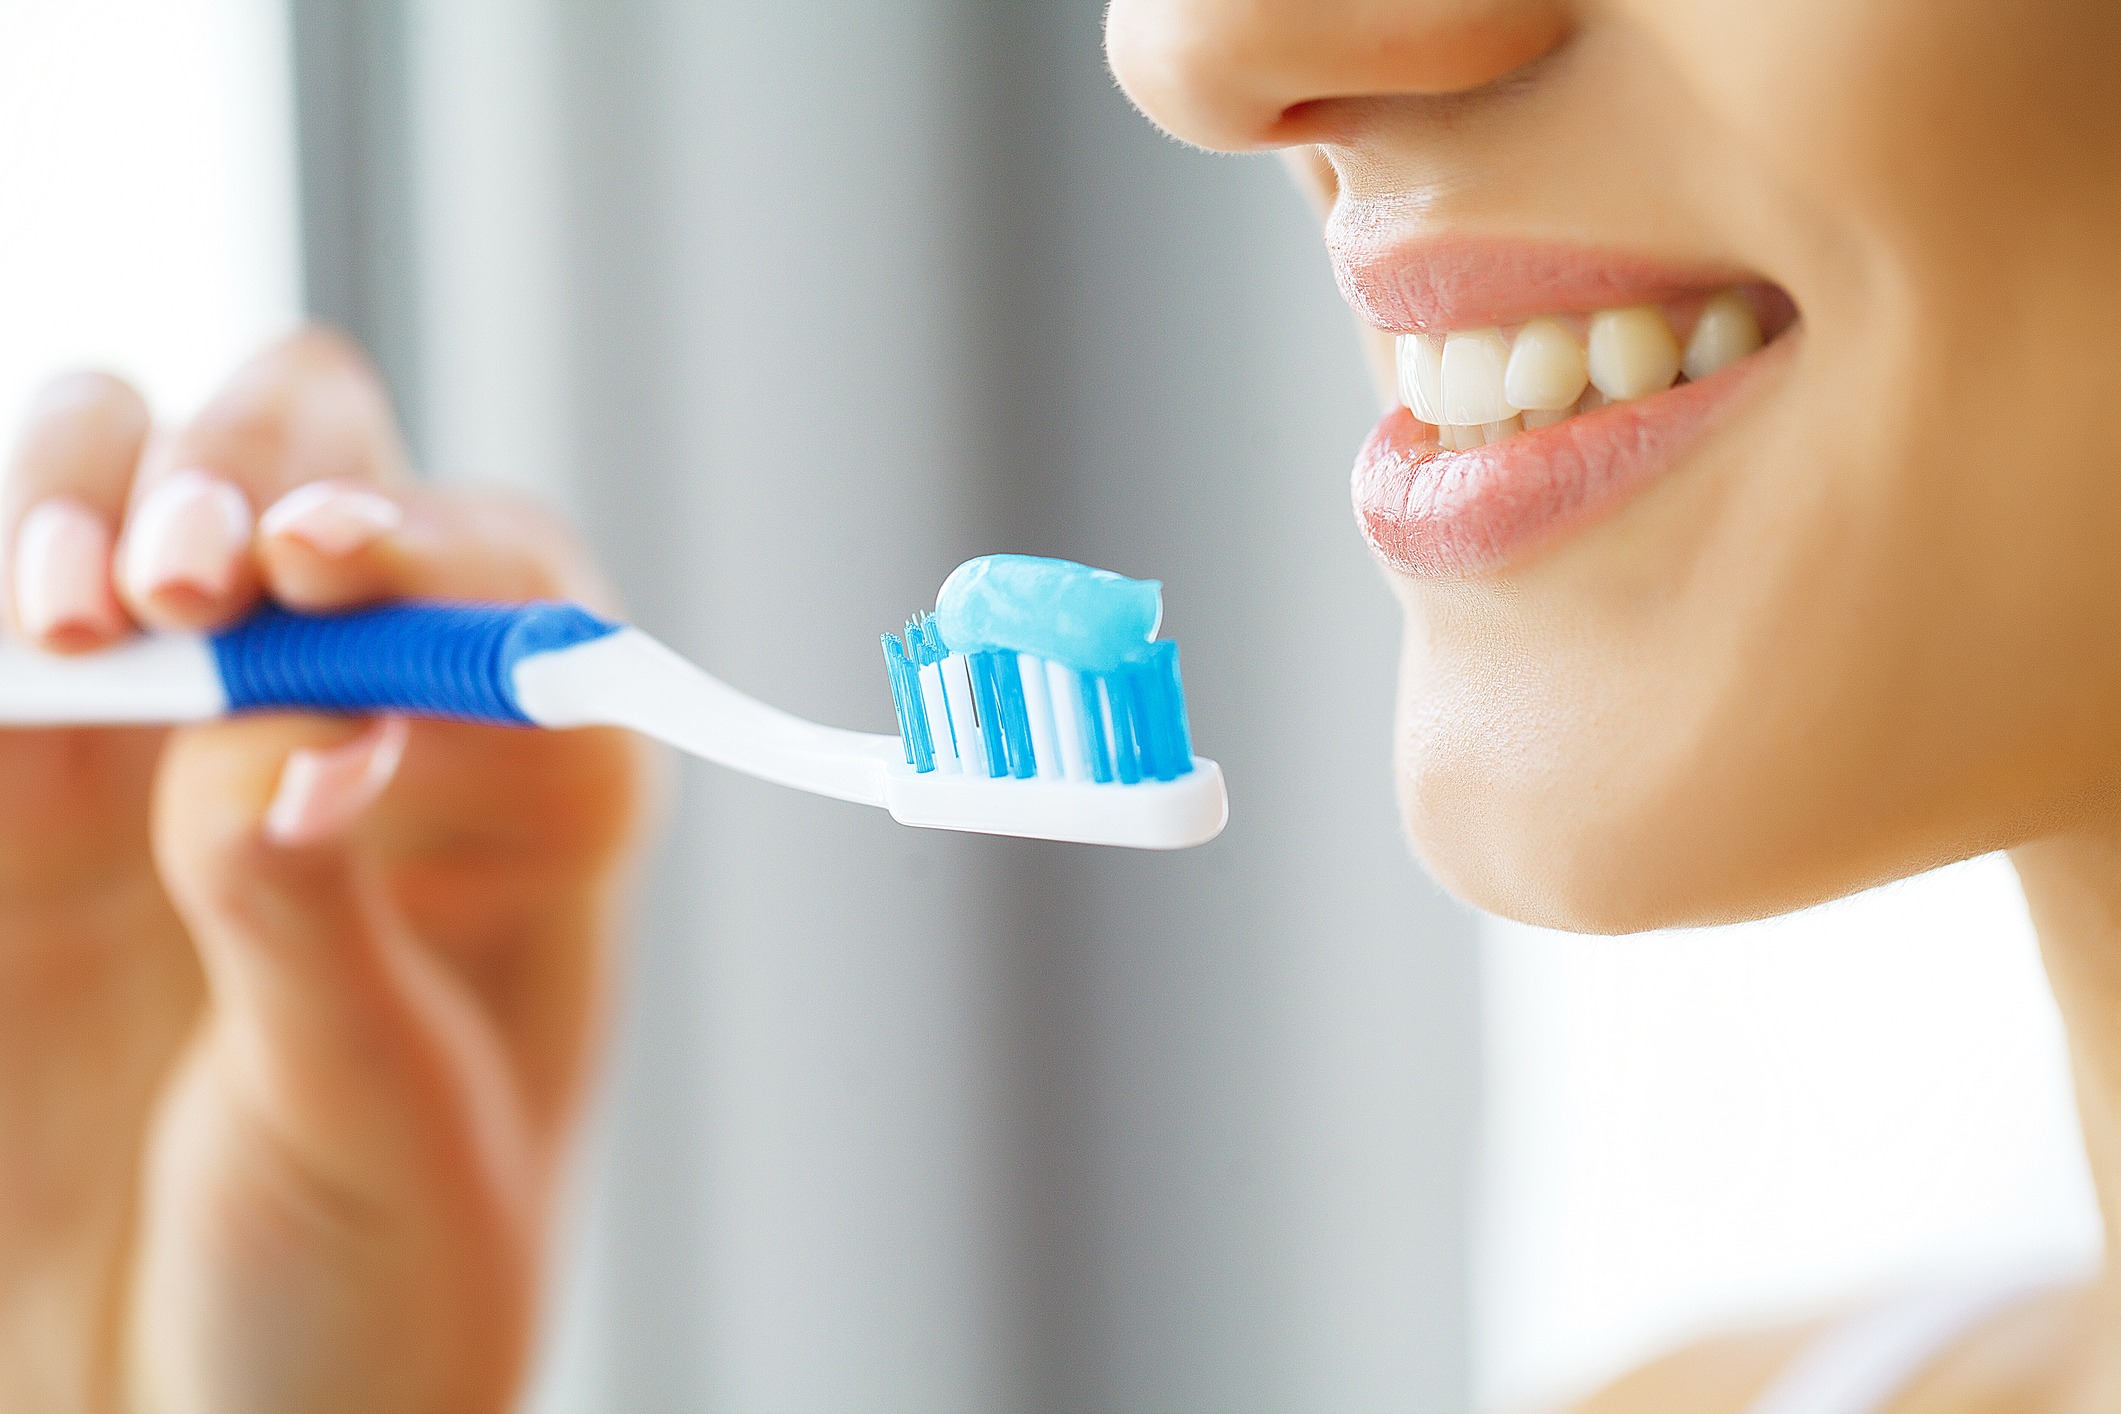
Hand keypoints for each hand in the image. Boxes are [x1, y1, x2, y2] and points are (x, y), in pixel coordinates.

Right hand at [0, 330, 658, 1411]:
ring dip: (82, 494)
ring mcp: (169, 737)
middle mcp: (359, 720)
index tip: (325, 578)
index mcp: (529, 795)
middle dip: (247, 481)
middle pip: (316, 465)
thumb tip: (304, 721)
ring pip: (119, 482)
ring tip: (72, 622)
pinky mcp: (17, 790)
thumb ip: (317, 917)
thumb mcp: (373, 1125)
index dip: (422, 545)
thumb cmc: (365, 1298)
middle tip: (184, 589)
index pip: (500, 576)